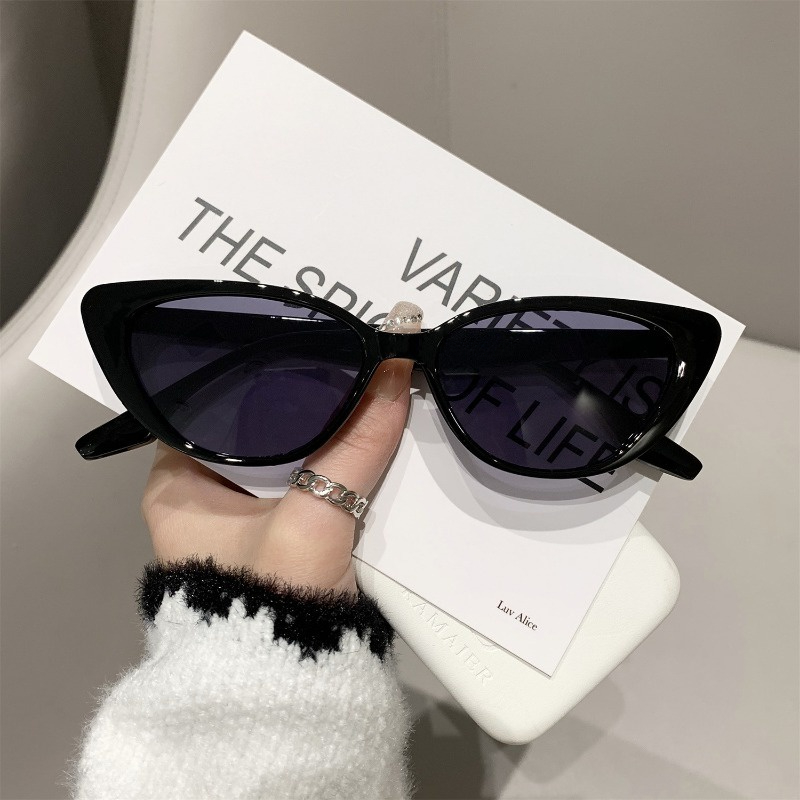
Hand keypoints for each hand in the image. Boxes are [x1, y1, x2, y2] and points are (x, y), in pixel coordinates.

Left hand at [140, 302, 421, 594]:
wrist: (290, 694)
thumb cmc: (272, 600)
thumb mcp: (314, 518)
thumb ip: (355, 446)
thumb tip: (395, 371)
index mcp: (179, 483)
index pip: (211, 401)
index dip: (259, 371)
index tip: (309, 341)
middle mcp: (204, 496)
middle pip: (257, 427)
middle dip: (304, 402)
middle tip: (348, 357)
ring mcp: (244, 520)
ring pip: (289, 456)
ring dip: (325, 434)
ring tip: (361, 383)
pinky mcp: (281, 538)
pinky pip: (308, 483)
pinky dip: (335, 465)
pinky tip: (366, 434)